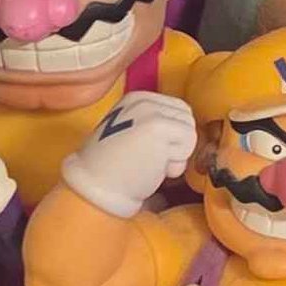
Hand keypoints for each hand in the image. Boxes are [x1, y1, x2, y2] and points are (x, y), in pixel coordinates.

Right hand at [58, 93, 197, 218]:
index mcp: (136, 98)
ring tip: (151, 164)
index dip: (173, 136)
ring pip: (190, 130)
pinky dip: (176, 163)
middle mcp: (144, 100)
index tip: (151, 151)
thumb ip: (155, 126)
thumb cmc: (113, 169)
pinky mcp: (158, 127)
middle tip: (152, 160)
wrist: (95, 187)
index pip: (177, 110)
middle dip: (177, 143)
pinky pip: (189, 143)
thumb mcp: (131, 133)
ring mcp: (151, 111)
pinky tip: (154, 169)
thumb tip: (185, 132)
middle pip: (186, 118)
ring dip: (177, 155)